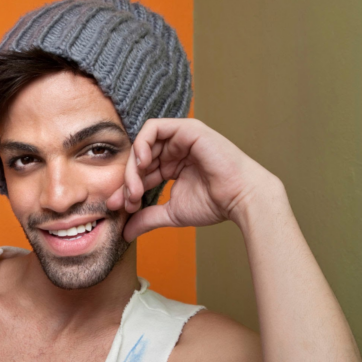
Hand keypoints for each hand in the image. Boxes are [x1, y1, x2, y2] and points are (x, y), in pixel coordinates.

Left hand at [107, 119, 277, 241]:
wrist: (240, 199)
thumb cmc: (214, 204)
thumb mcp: (172, 213)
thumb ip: (147, 218)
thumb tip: (125, 234)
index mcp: (172, 165)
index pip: (141, 173)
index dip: (127, 188)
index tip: (120, 207)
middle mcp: (175, 149)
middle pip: (139, 158)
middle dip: (127, 180)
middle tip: (125, 200)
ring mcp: (180, 138)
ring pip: (143, 144)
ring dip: (133, 167)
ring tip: (134, 188)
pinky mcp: (187, 129)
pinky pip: (154, 128)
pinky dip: (142, 144)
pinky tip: (143, 165)